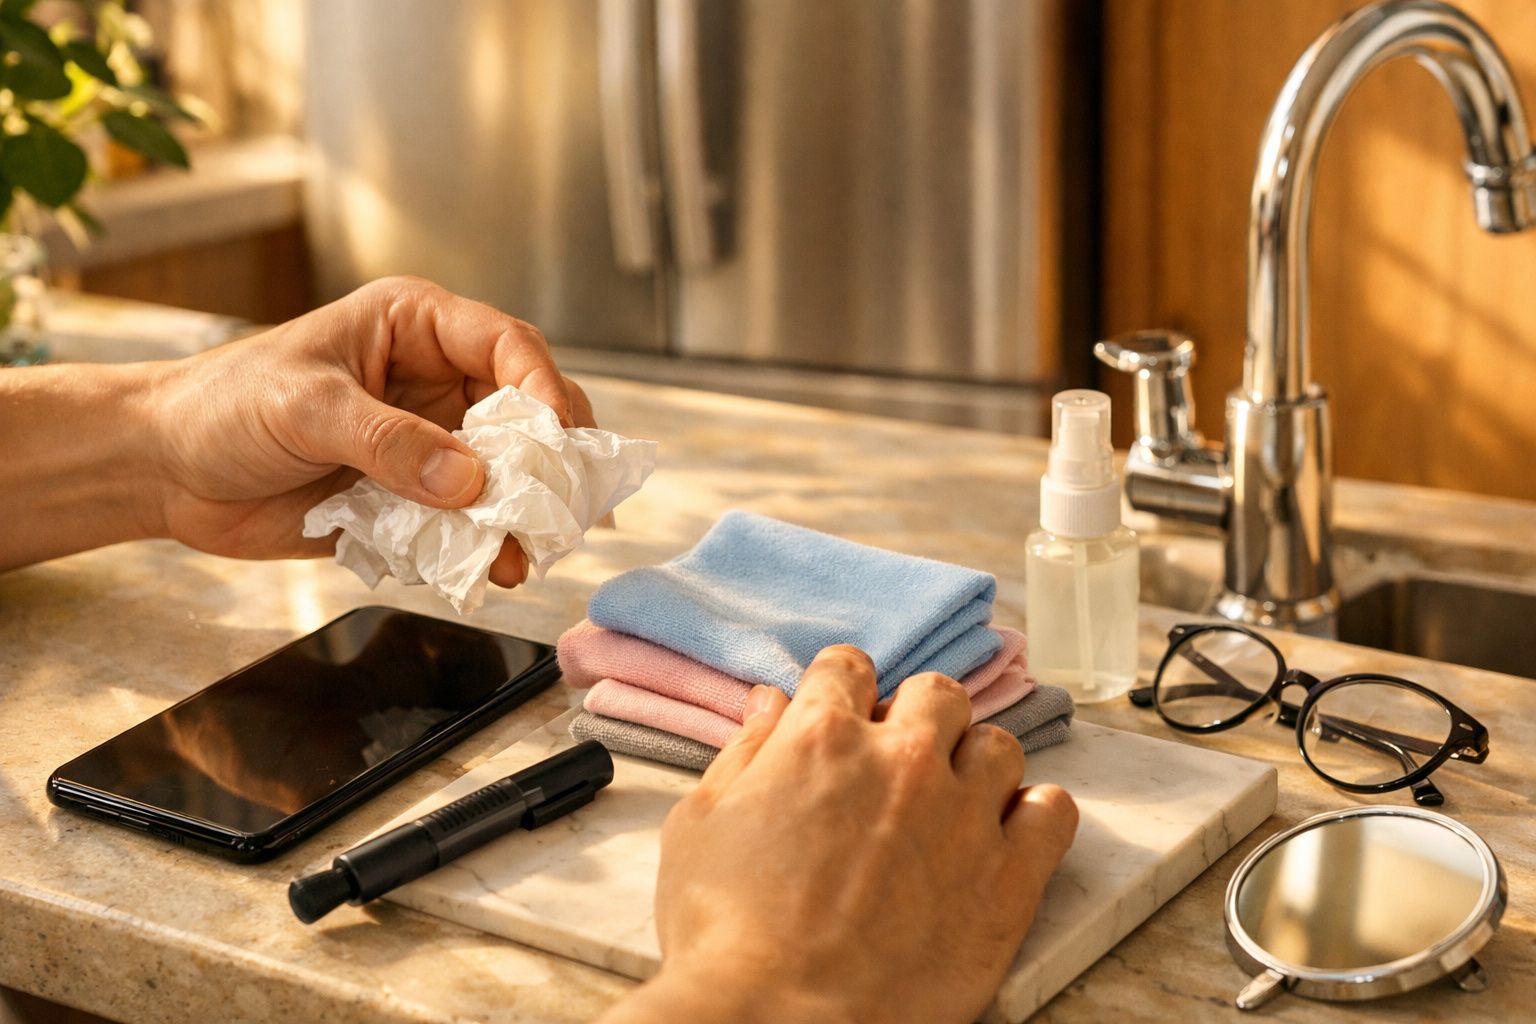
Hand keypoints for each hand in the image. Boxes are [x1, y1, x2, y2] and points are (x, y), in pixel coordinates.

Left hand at [146, 277, 595, 585]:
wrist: (167, 471)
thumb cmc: (222, 407)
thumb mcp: (306, 408)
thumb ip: (389, 442)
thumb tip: (468, 480)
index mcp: (417, 328)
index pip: (508, 347)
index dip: (542, 389)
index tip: (555, 438)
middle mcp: (435, 383)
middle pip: (525, 415)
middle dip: (547, 461)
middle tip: (558, 505)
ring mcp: (429, 445)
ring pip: (506, 477)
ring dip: (521, 516)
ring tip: (521, 553)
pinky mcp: (413, 500)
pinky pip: (468, 524)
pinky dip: (482, 548)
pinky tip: (485, 568)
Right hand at [603, 646, 1078, 1023]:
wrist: (778, 1022)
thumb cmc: (724, 935)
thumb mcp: (700, 827)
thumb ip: (743, 752)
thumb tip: (768, 703)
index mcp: (822, 738)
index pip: (848, 667)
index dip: (840, 689)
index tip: (841, 714)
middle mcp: (902, 760)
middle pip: (936, 694)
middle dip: (916, 716)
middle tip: (896, 762)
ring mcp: (962, 815)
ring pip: (998, 745)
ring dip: (974, 764)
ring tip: (951, 803)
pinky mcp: (1008, 879)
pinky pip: (1053, 812)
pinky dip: (1035, 813)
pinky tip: (1005, 833)